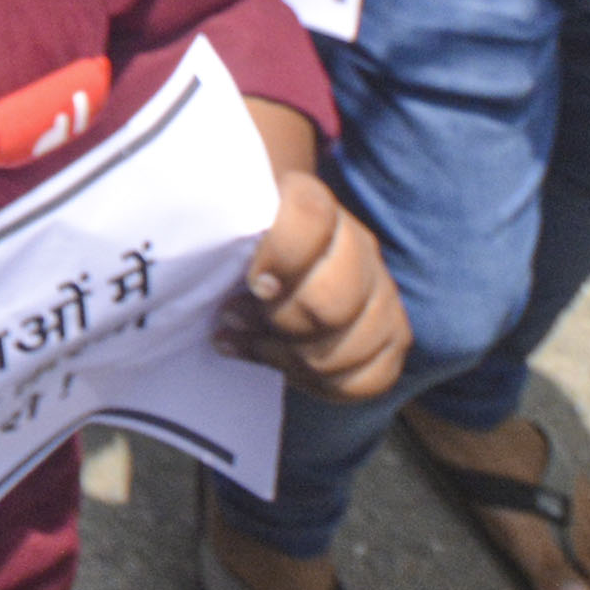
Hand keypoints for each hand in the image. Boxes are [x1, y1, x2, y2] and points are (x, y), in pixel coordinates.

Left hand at [226, 169, 408, 399]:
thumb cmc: (233, 244)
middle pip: (332, 300)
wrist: (271, 260)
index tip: (253, 283)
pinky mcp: (393, 335)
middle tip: (236, 316)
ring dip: (293, 358)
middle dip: (280, 321)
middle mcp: (357, 244)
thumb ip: (212, 225)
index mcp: (310, 204)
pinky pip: (372, 378)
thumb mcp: (220, 224)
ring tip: (253, 345)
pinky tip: (287, 370)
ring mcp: (381, 291)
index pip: (310, 216)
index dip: (282, 254)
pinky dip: (324, 385)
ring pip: (351, 346)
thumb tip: (196, 244)